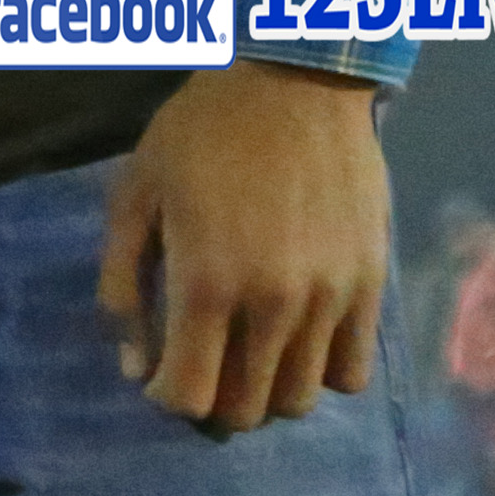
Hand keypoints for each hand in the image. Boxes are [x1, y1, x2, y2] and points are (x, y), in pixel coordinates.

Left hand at [99, 62, 387, 430]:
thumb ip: (124, 286)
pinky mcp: (370, 287)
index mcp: (206, 283)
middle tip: (202, 365)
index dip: (167, 397)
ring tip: (248, 355)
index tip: (160, 374)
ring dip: (266, 391)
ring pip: (300, 398)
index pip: (190, 395)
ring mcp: (329, 299)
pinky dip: (319, 372)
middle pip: (247, 410)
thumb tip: (134, 367)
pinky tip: (296, 342)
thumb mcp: (134, 198)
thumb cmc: (200, 134)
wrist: (295, 85)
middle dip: (214, 400)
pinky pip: (352, 371)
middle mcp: (273, 304)